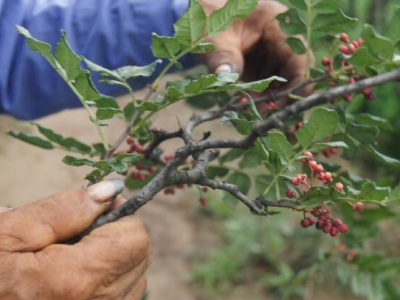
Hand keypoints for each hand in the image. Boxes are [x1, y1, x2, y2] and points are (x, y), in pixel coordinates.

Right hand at [0, 179, 149, 299]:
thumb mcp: (10, 233)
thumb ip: (64, 209)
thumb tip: (110, 189)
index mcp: (78, 280)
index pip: (135, 238)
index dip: (119, 216)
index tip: (97, 210)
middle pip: (139, 256)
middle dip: (116, 235)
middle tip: (79, 234)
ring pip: (134, 276)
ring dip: (113, 258)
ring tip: (72, 258)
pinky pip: (123, 296)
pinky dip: (108, 281)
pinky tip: (76, 279)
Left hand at [200, 0, 313, 109]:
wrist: (199, 19)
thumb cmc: (209, 20)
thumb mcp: (214, 38)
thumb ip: (222, 57)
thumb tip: (226, 76)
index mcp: (275, 22)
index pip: (298, 52)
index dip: (299, 78)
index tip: (288, 99)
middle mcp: (280, 37)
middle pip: (295, 68)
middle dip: (284, 92)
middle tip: (266, 109)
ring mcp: (272, 52)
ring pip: (284, 79)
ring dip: (271, 96)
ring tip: (252, 106)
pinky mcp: (263, 64)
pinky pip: (270, 82)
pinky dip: (261, 94)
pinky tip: (247, 101)